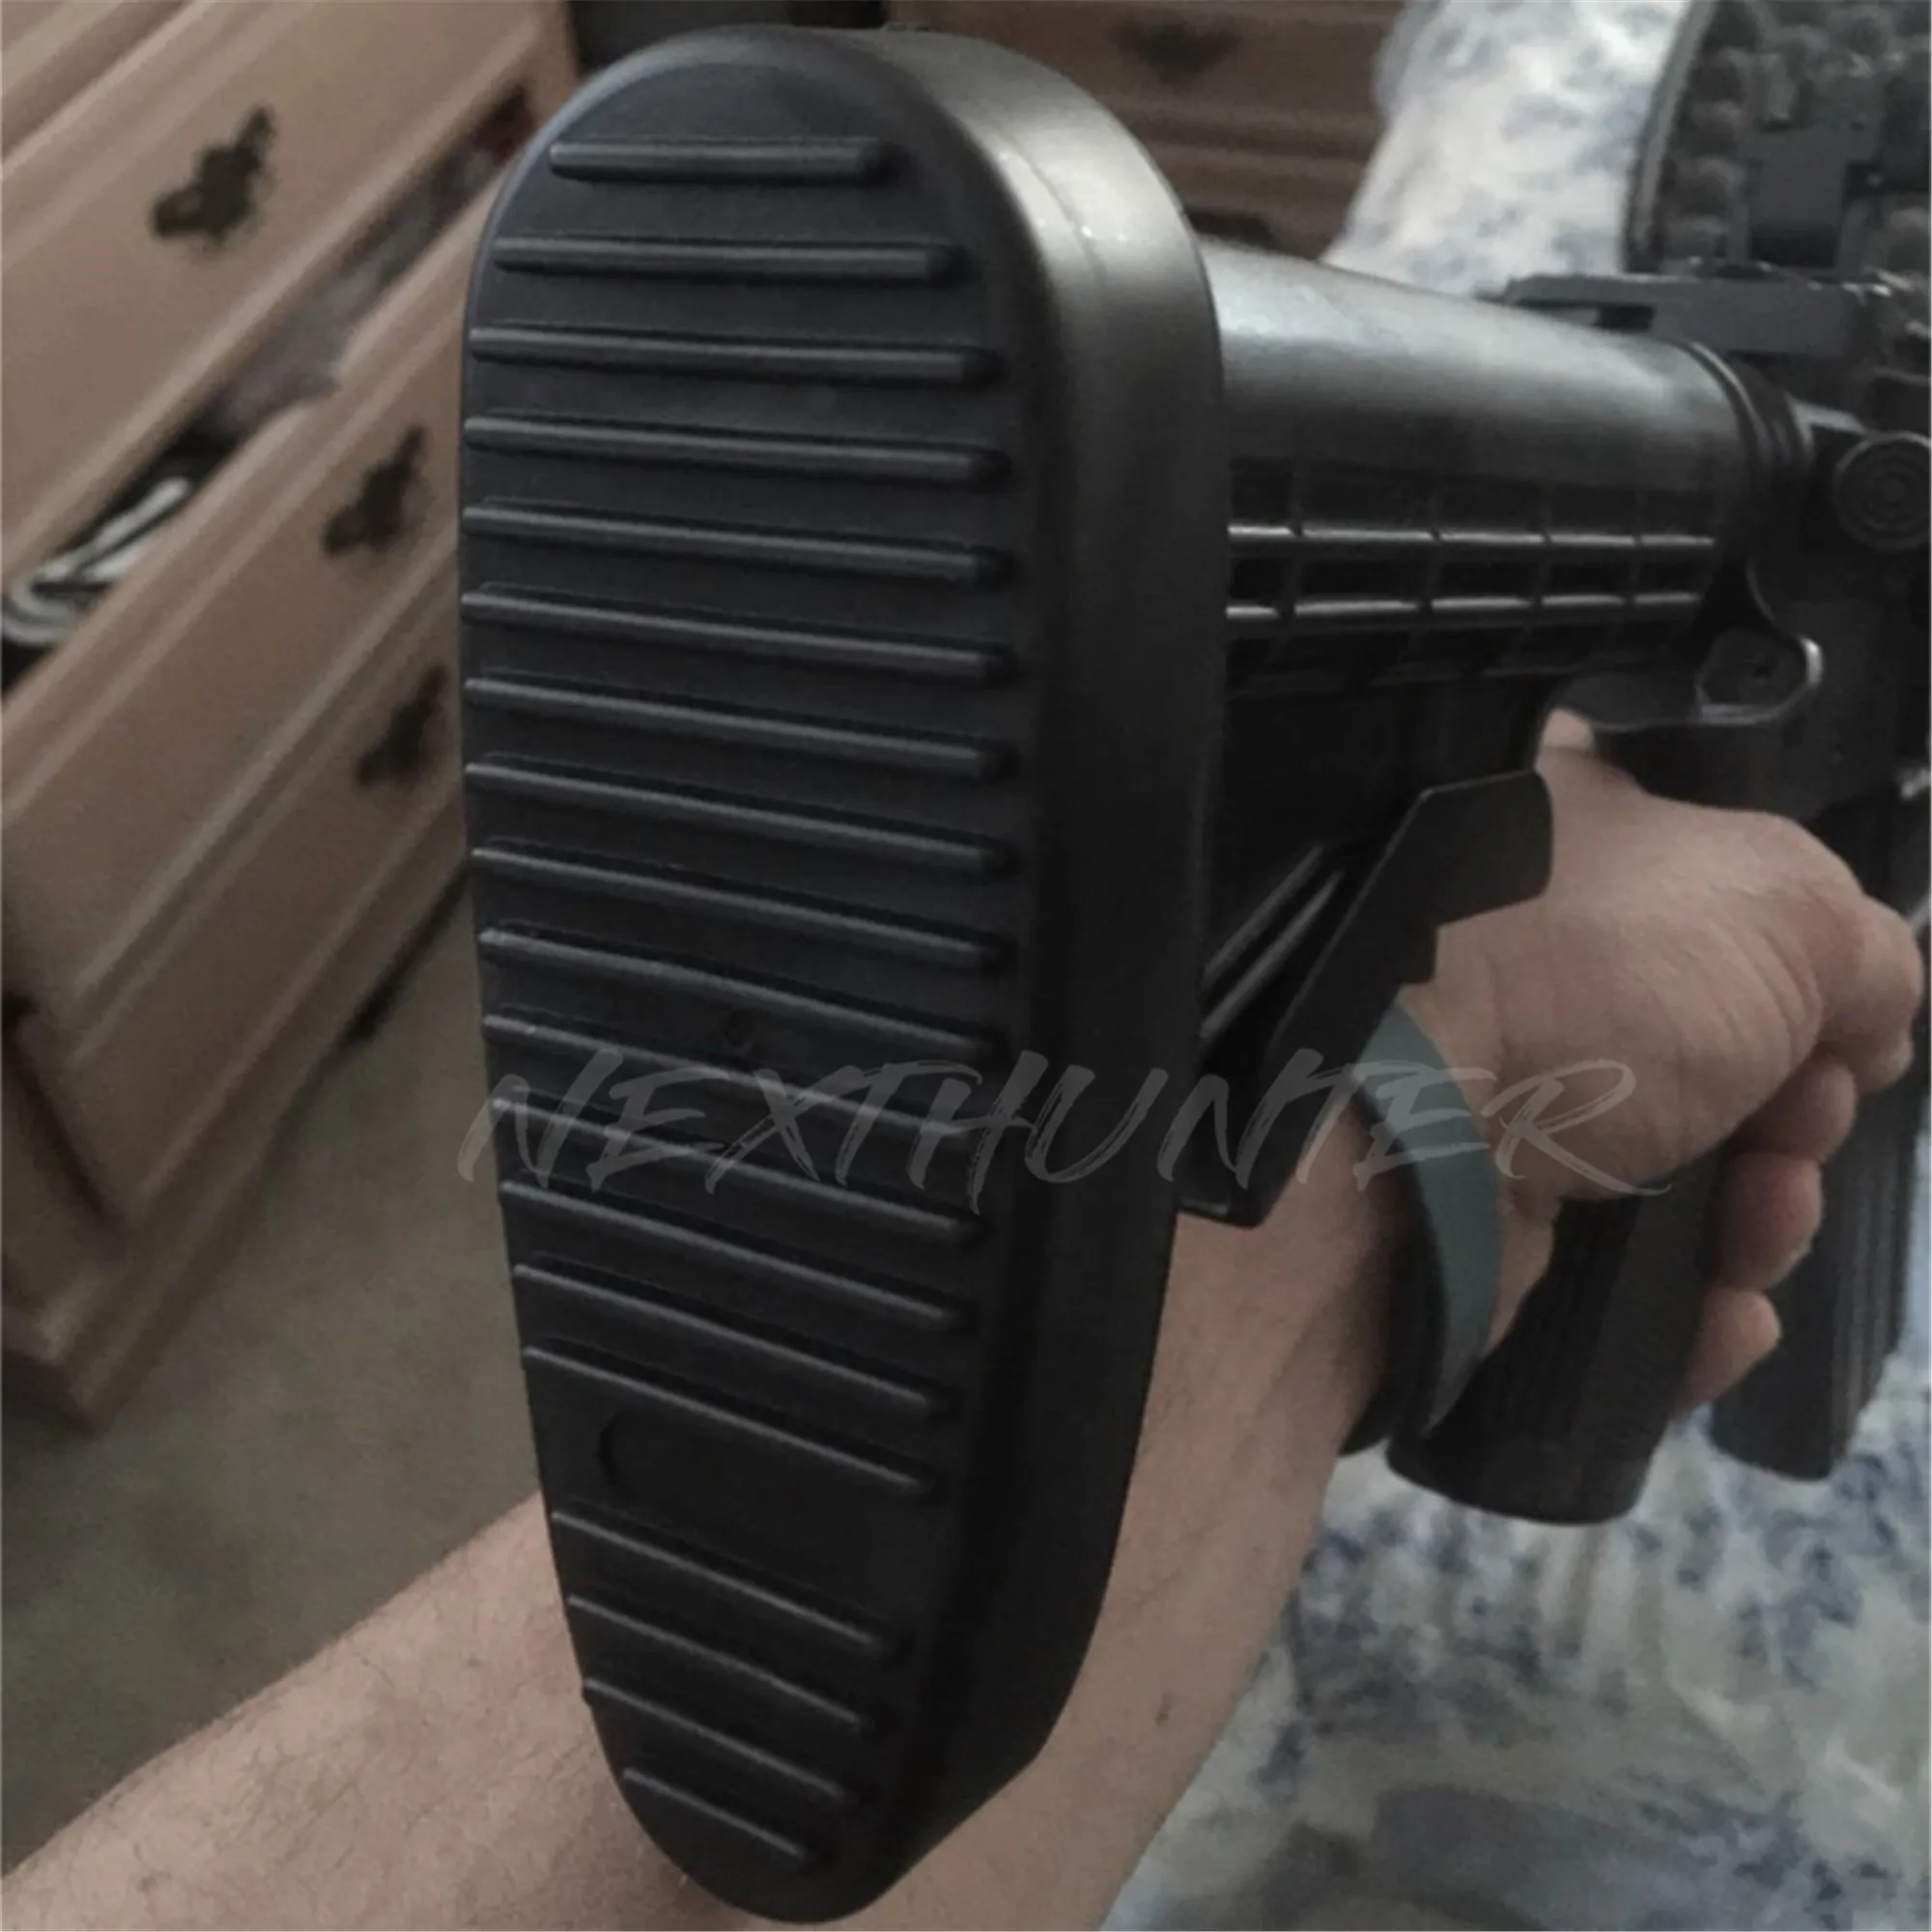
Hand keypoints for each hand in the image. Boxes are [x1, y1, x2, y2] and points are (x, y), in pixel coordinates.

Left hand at [1405, 716, 1923, 1405]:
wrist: (1393, 1115)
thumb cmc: (1587, 964)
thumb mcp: (1785, 903)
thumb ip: (1859, 952)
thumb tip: (1861, 1027)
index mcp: (1563, 838)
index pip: (1705, 882)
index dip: (1796, 962)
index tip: (1829, 1018)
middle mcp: (1520, 964)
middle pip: (1718, 1053)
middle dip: (1796, 1114)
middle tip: (1791, 1128)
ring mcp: (1494, 1098)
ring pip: (1678, 1179)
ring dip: (1760, 1221)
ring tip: (1756, 1227)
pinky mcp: (1478, 1225)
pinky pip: (1614, 1283)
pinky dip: (1687, 1312)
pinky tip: (1719, 1316)